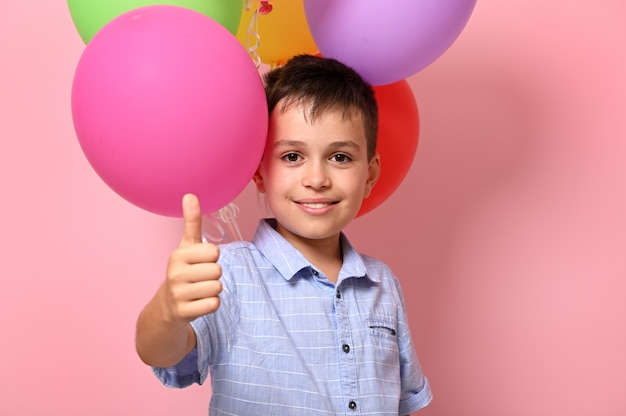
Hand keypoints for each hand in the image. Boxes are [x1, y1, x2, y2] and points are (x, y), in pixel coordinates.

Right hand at [162, 194, 221, 322]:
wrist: (166, 306)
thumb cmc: (182, 271)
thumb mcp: (186, 247)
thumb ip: (191, 222)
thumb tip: (190, 195)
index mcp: (177, 255)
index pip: (214, 252)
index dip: (212, 258)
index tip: (199, 262)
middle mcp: (175, 274)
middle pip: (218, 270)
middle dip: (213, 275)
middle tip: (199, 278)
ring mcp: (178, 294)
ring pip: (217, 287)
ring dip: (212, 290)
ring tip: (198, 290)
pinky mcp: (184, 312)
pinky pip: (214, 304)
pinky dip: (211, 304)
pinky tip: (198, 302)